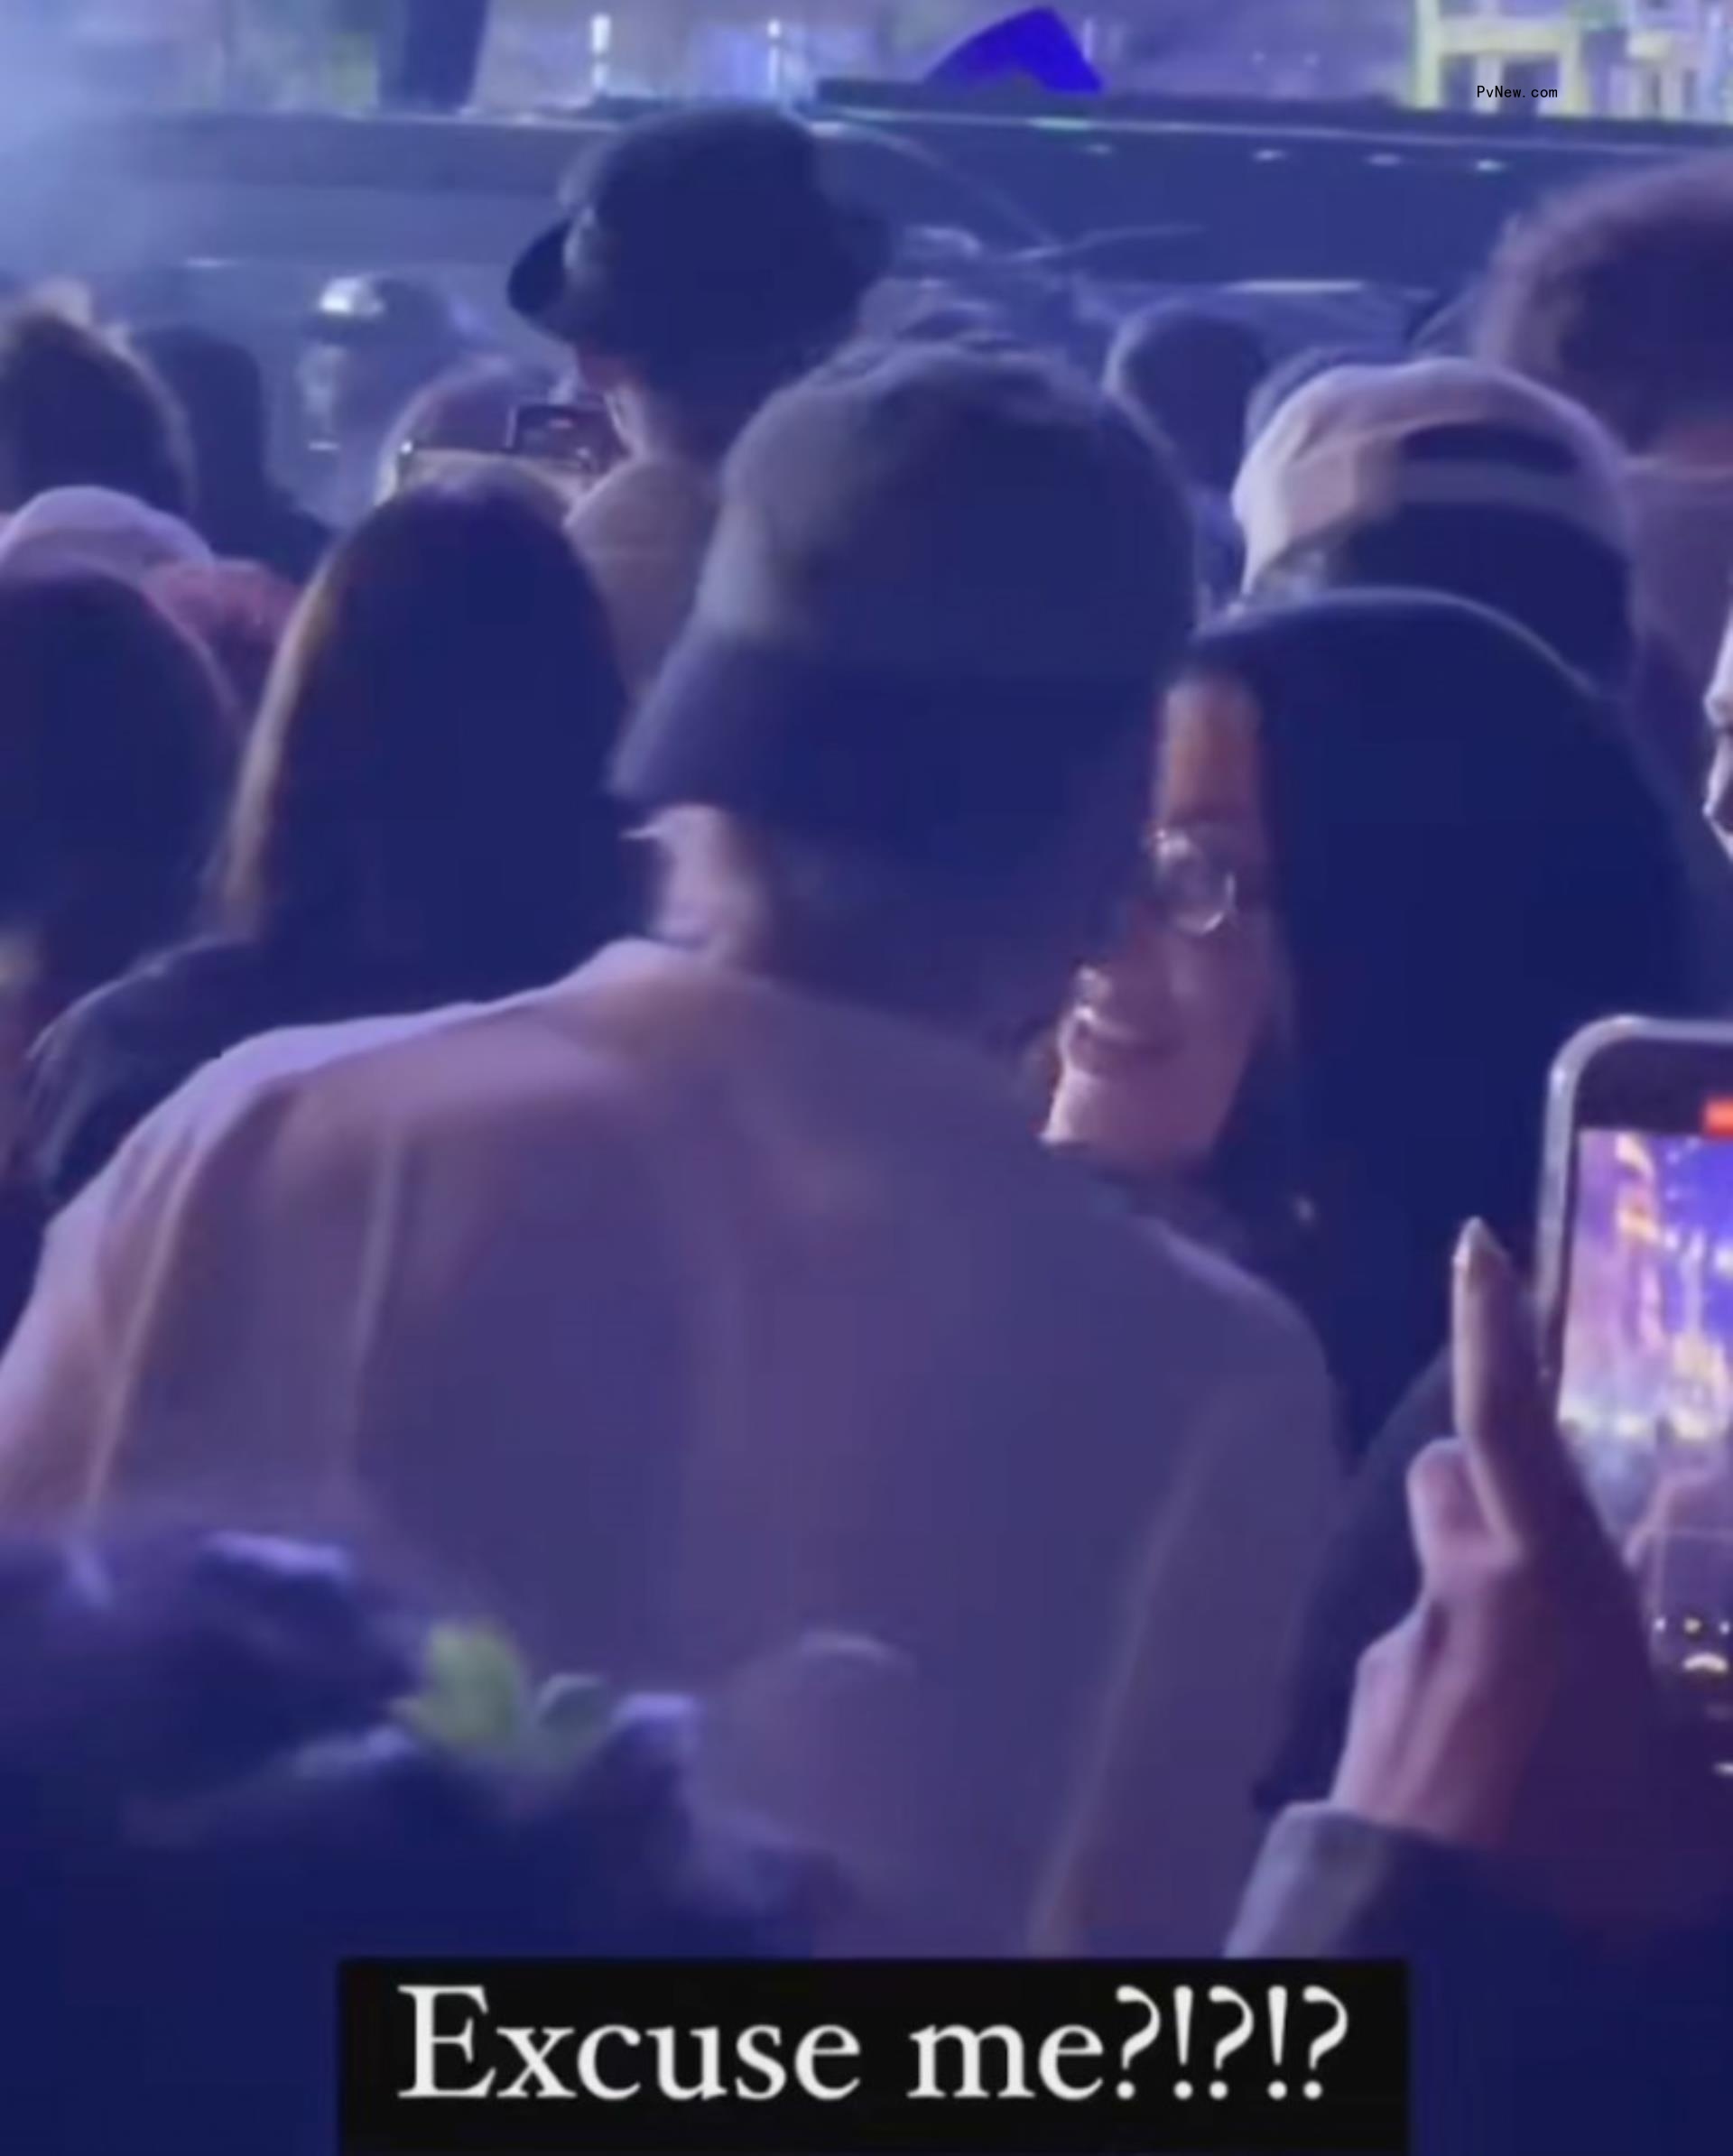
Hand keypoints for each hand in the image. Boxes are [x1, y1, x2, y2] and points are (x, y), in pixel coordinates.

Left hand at [1331, 1222, 1732, 1932]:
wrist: (1433, 1969)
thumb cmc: (1587, 1873)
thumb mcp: (1701, 1816)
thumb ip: (1716, 1755)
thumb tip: (1715, 1727)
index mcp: (1541, 1584)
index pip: (1507, 1417)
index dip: (1493, 1325)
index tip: (1476, 1245)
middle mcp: (1451, 1596)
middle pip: (1446, 1477)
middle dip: (1487, 1474)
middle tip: (1548, 1526)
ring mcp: (1390, 1659)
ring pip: (1430, 1582)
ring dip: (1478, 1599)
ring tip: (1547, 1695)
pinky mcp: (1355, 1724)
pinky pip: (1412, 1669)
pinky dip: (1455, 1686)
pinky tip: (1497, 1771)